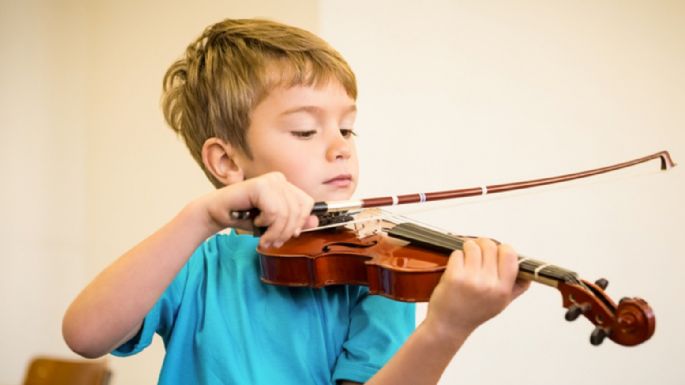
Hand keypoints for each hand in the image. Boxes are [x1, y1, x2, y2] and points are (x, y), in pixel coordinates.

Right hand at [198, 172, 318, 247]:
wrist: (217, 213)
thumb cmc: (244, 217)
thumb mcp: (274, 224)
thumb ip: (294, 222)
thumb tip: (315, 222)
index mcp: (285, 186)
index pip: (307, 204)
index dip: (299, 222)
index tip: (288, 235)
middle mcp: (279, 179)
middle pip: (298, 210)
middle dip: (286, 232)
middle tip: (273, 242)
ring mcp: (270, 180)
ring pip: (286, 214)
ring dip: (275, 232)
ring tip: (264, 238)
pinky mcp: (260, 186)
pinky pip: (274, 212)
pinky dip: (265, 224)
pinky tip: (255, 222)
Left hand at [424, 238, 529, 340]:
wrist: (449, 326)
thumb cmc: (473, 313)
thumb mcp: (500, 304)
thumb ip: (516, 288)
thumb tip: (528, 274)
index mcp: (503, 290)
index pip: (510, 255)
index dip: (502, 248)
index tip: (495, 251)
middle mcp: (489, 285)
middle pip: (490, 246)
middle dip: (482, 244)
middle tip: (476, 249)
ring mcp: (472, 280)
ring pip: (473, 246)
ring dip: (468, 247)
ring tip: (465, 256)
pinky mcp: (454, 277)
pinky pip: (457, 253)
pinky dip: (456, 257)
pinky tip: (455, 267)